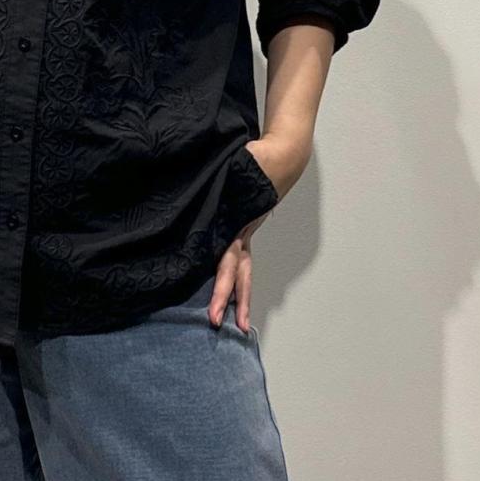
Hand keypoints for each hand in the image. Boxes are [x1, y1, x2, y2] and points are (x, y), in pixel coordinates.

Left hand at [208, 131, 310, 332]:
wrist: (280, 156)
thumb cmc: (254, 161)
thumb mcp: (235, 174)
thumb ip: (220, 188)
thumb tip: (199, 192)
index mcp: (237, 224)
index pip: (228, 262)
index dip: (223, 287)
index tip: (215, 310)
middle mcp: (241, 232)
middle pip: (236, 272)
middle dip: (228, 299)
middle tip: (216, 324)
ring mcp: (245, 231)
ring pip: (241, 270)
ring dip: (238, 297)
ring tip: (239, 324)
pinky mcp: (244, 227)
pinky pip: (240, 257)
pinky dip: (236, 278)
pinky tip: (231, 294)